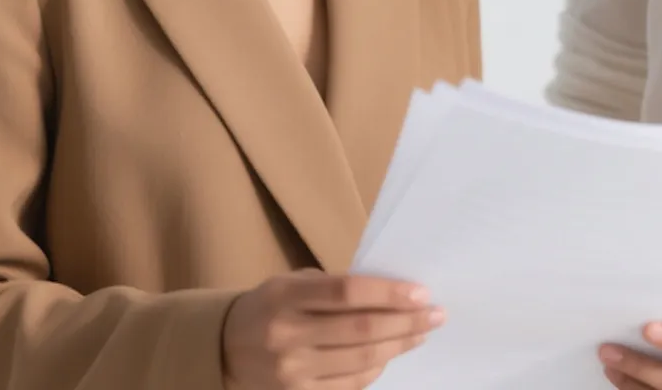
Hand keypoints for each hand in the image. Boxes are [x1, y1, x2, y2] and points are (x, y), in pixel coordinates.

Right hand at [222, 270, 442, 388]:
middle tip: (436, 315)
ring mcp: (292, 372)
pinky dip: (375, 369)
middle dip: (406, 322)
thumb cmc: (272, 305)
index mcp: (288, 296)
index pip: (348, 292)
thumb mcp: (295, 282)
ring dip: (398, 346)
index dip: (389, 293)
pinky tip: (391, 354)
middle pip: (361, 330)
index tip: (422, 292)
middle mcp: (288, 335)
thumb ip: (336, 288)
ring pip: (360, 360)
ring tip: (422, 333)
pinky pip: (348, 385)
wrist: (225, 349)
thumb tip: (393, 293)